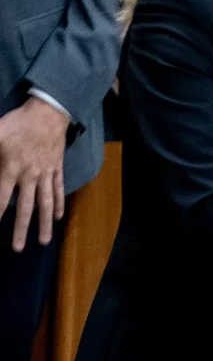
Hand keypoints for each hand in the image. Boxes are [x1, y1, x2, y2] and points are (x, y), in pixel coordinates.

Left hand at [0, 97, 69, 250]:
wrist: (49, 112)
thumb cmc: (17, 123)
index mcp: (11, 169)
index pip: (1, 199)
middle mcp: (29, 176)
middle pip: (25, 208)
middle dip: (20, 229)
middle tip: (17, 249)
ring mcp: (45, 173)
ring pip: (45, 203)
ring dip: (44, 224)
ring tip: (43, 241)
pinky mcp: (56, 168)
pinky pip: (57, 189)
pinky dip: (58, 204)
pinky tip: (59, 218)